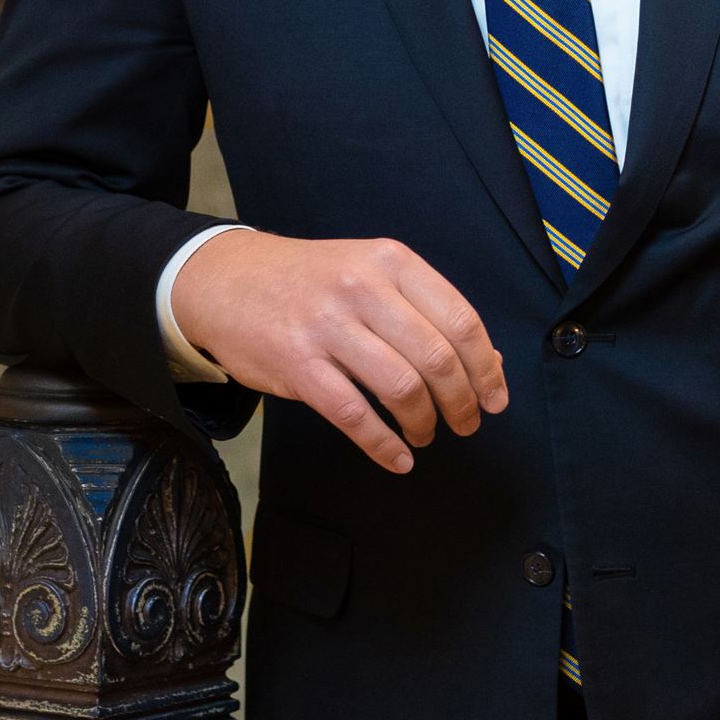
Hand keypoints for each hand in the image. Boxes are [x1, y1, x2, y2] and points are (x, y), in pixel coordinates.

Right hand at [169, 231, 508, 472]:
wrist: (224, 279)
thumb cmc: (310, 281)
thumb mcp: (371, 273)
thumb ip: (426, 311)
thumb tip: (489, 364)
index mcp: (391, 261)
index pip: (460, 320)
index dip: (486, 368)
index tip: (495, 399)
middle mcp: (362, 287)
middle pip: (436, 357)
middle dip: (461, 402)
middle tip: (465, 424)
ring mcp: (327, 325)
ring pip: (400, 387)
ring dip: (424, 423)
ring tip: (425, 435)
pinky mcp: (297, 364)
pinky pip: (354, 415)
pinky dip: (384, 445)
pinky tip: (397, 457)